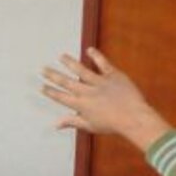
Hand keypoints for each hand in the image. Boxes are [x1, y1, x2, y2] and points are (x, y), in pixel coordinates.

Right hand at [41, 48, 172, 150]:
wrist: (133, 118)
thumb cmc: (113, 125)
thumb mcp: (90, 126)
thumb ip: (72, 122)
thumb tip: (56, 125)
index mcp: (81, 105)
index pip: (61, 97)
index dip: (50, 92)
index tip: (42, 86)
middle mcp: (88, 92)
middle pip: (66, 82)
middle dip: (53, 75)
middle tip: (43, 69)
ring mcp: (100, 83)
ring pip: (81, 70)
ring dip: (69, 63)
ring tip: (61, 56)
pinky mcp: (113, 76)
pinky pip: (103, 63)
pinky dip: (96, 56)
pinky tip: (89, 49)